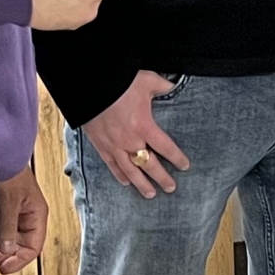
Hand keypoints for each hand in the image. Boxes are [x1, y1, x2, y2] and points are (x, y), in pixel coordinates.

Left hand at [0, 167, 46, 274]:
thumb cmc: (10, 171)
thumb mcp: (9, 201)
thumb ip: (8, 227)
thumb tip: (6, 250)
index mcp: (38, 215)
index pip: (34, 247)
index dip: (19, 260)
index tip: (3, 268)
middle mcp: (30, 216)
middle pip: (22, 246)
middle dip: (7, 256)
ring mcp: (18, 213)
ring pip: (12, 240)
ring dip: (0, 249)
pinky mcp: (6, 209)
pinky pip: (4, 231)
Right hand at [84, 70, 190, 196]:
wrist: (89, 85)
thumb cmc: (119, 82)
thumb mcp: (147, 80)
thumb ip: (163, 86)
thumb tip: (174, 85)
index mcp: (144, 126)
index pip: (165, 147)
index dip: (177, 158)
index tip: (185, 166)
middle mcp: (130, 140)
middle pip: (149, 164)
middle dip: (162, 177)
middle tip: (171, 188)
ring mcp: (114, 145)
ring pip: (130, 170)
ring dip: (141, 184)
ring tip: (151, 194)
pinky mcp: (100, 145)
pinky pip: (111, 165)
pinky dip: (119, 175)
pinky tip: (126, 183)